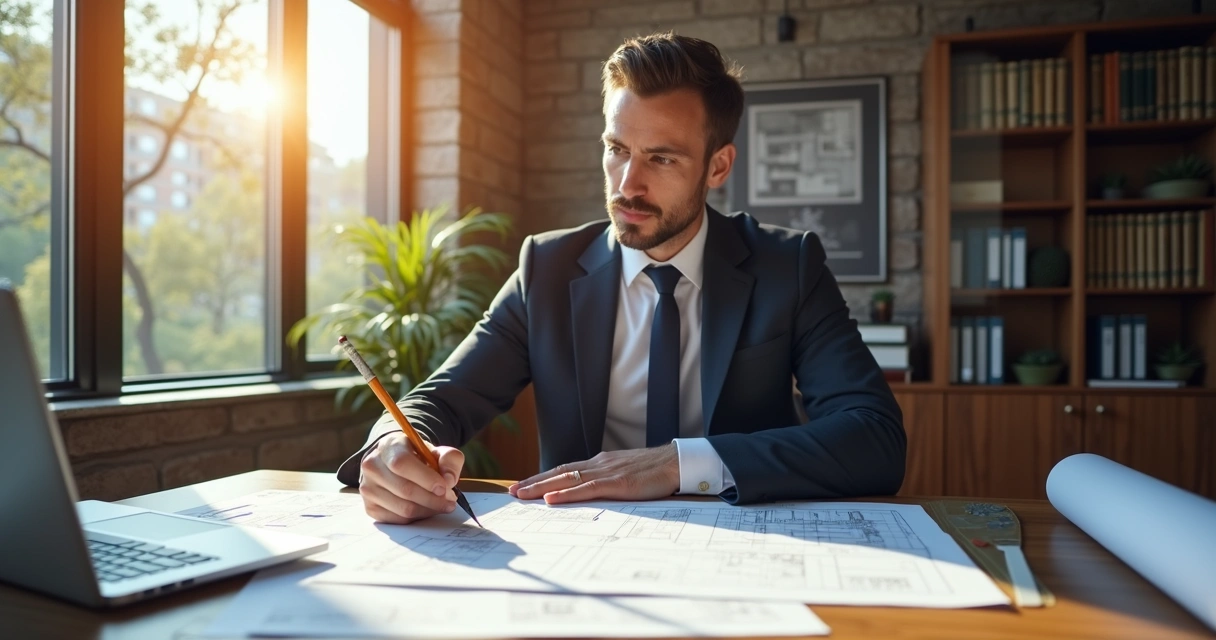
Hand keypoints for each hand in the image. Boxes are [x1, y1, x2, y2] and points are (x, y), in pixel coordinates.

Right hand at [358, 431, 464, 523]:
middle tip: (450, 500)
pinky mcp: (369, 507)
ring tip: (442, 505)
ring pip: (403, 508)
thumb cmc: (418, 456)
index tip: (444, 487)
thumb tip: (449, 480)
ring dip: (428, 510)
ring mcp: (368, 488)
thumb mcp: (436, 450)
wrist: (395, 461)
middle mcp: (372, 466)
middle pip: (404, 489)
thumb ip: (449, 460)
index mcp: (388, 445)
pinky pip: (398, 520)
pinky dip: (417, 517)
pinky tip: (426, 509)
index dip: (425, 478)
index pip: (402, 463)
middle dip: (433, 499)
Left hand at [508, 444, 679, 504]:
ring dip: (542, 487)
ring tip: (521, 495)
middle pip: (559, 473)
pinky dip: (567, 493)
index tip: (522, 486)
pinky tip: (552, 498)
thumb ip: (607, 483)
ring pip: (567, 479)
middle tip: (511, 492)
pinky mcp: (617, 483)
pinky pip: (587, 488)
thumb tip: (590, 494)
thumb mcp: (625, 476)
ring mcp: (607, 472)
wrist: (677, 462)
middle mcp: (598, 464)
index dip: (542, 478)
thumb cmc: (654, 472)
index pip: (564, 470)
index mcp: (600, 463)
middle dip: (533, 483)